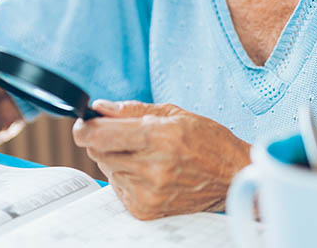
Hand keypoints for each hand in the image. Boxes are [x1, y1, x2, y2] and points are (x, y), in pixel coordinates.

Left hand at [73, 100, 249, 219]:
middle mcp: (152, 167)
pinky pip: (118, 188)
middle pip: (98, 152)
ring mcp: (148, 192)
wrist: (233, 178)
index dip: (85, 128)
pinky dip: (127, 178)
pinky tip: (149, 172)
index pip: (100, 135)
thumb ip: (132, 110)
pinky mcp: (146, 209)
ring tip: (146, 155)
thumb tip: (98, 108)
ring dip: (117, 159)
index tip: (83, 124)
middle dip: (105, 140)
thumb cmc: (208, 141)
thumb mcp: (173, 113)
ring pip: (107, 169)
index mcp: (159, 137)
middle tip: (127, 137)